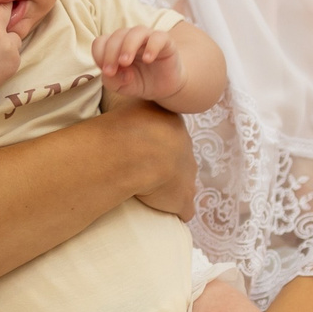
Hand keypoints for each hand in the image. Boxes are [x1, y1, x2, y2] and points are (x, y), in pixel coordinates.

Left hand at [95, 25, 184, 101]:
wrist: (163, 87)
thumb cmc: (139, 82)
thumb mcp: (121, 87)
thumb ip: (113, 81)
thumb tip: (118, 72)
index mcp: (116, 45)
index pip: (101, 42)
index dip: (100, 55)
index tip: (106, 72)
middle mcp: (130, 38)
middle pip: (117, 35)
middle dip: (111, 53)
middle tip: (111, 72)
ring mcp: (148, 38)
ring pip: (136, 32)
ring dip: (128, 46)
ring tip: (125, 62)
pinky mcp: (165, 42)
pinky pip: (158, 37)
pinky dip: (152, 47)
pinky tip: (148, 59)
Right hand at [100, 98, 195, 219]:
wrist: (137, 151)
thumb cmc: (126, 126)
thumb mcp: (130, 104)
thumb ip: (133, 106)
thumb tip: (124, 97)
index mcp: (173, 125)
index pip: (169, 134)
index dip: (157, 143)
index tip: (143, 149)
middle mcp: (185, 149)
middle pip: (179, 158)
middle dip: (168, 164)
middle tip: (145, 171)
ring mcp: (187, 176)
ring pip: (184, 183)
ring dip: (172, 188)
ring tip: (152, 194)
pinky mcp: (183, 200)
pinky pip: (184, 209)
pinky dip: (176, 212)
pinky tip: (165, 214)